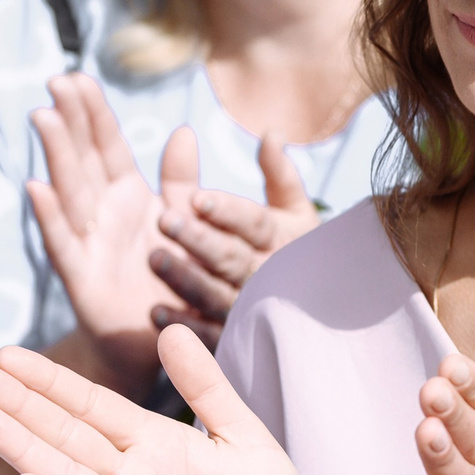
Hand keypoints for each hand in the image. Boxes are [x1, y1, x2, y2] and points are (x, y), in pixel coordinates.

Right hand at [28, 75, 181, 394]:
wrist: (158, 345)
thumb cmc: (170, 283)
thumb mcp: (185, 224)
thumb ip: (182, 181)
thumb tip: (183, 131)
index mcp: (128, 199)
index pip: (107, 147)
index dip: (92, 113)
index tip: (78, 76)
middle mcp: (103, 215)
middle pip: (83, 159)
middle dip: (70, 120)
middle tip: (56, 79)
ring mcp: (88, 243)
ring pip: (69, 191)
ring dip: (55, 155)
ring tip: (42, 116)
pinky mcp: (82, 277)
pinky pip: (64, 242)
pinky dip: (49, 215)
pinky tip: (35, 187)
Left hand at [149, 130, 323, 346]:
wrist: (319, 320)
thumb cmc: (298, 254)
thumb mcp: (296, 214)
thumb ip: (281, 176)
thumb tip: (271, 133)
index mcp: (283, 239)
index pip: (255, 222)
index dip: (229, 211)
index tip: (199, 198)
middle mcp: (269, 275)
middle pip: (232, 257)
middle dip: (199, 240)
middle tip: (165, 220)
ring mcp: (254, 310)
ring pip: (217, 295)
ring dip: (186, 279)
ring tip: (155, 259)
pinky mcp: (239, 341)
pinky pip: (211, 336)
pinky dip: (184, 326)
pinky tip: (157, 313)